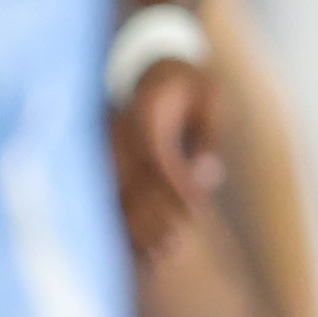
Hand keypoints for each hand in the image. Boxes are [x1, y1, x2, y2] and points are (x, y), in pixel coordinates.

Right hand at [110, 60, 219, 261]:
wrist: (150, 62)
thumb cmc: (188, 81)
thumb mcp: (210, 96)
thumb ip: (209, 133)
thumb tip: (209, 172)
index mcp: (145, 111)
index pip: (159, 158)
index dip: (176, 188)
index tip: (196, 213)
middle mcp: (119, 130)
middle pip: (132, 182)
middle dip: (153, 217)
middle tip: (174, 246)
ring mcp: (109, 145)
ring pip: (116, 192)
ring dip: (135, 226)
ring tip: (156, 254)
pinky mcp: (107, 158)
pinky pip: (110, 193)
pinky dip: (122, 219)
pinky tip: (133, 245)